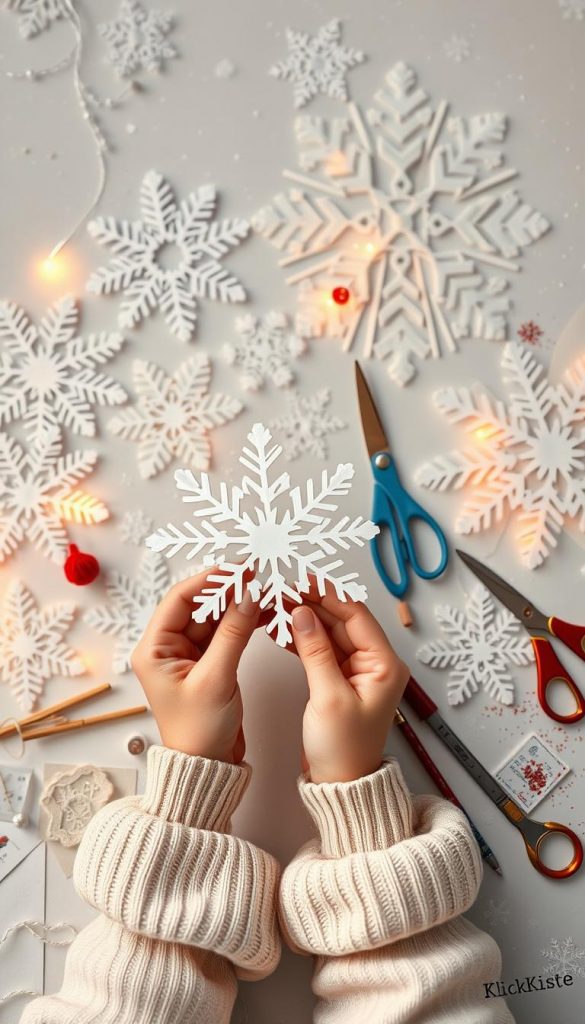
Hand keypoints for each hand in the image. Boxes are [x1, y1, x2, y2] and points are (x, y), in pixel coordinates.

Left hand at [131, 567, 260, 763]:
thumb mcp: (216, 679)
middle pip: (198, 605)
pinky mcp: (209, 664)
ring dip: (238, 605)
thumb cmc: (199, 731)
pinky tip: (263, 612)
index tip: (237, 568)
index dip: (209, 580)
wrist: (208, 768)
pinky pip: (225, 633)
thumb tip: (249, 595)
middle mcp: (168, 648)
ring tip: (265, 591)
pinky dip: (243, 622)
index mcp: (154, 649)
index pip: (179, 600)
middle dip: (227, 590)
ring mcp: (189, 656)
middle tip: (256, 575)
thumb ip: (233, 634)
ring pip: (215, 618)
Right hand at [288, 581, 409, 783]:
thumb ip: (315, 651)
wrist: (341, 784)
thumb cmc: (343, 749)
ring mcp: (357, 671)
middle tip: (283, 591)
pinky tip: (282, 630)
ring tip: (277, 606)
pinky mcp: (340, 680)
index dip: (329, 595)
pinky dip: (303, 640)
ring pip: (329, 633)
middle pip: (342, 621)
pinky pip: (322, 650)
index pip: (356, 616)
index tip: (303, 581)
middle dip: (313, 605)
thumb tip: (301, 613)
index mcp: (384, 664)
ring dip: (305, 620)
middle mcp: (375, 663)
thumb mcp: (328, 697)